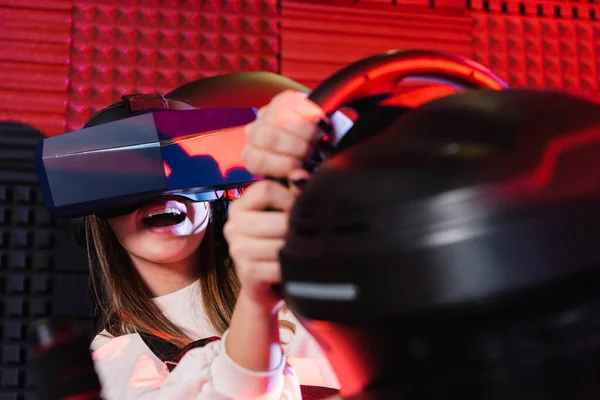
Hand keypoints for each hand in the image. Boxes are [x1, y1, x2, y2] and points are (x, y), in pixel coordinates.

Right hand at [223, 180, 296, 310]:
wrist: (268, 284)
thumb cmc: (279, 242)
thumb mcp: (284, 214)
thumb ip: (292, 193)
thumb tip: (300, 175)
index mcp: (241, 206)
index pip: (265, 189)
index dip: (291, 197)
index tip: (303, 208)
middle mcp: (233, 225)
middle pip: (273, 219)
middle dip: (296, 228)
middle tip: (310, 233)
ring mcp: (237, 250)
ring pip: (276, 245)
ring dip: (296, 249)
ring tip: (306, 249)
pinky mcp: (246, 273)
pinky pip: (276, 267)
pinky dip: (291, 267)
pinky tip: (297, 267)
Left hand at [244, 90, 324, 179]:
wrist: (315, 144)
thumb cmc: (306, 168)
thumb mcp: (300, 183)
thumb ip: (298, 184)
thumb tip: (299, 177)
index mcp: (254, 159)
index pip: (259, 160)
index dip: (284, 164)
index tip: (305, 168)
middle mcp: (254, 135)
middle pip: (268, 137)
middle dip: (296, 145)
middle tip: (314, 151)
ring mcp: (266, 114)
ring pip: (280, 118)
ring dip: (304, 130)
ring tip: (318, 139)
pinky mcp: (282, 99)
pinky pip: (292, 102)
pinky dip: (308, 113)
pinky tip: (317, 123)